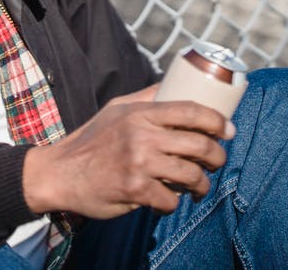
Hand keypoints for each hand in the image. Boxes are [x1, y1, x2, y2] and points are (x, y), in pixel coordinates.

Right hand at [23, 84, 233, 218]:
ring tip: (199, 186)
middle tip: (217, 162)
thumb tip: (175, 83)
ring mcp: (139, 164)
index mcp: (140, 113)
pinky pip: (171, 200)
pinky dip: (174, 204)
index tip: (228, 130)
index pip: (192, 110)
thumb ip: (146, 98)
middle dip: (217, 156)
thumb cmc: (91, 140)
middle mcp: (142, 135)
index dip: (218, 121)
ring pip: (191, 174)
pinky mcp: (134, 190)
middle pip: (199, 144)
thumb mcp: (116, 109)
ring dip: (202, 184)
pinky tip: (170, 200)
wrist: (59, 173)